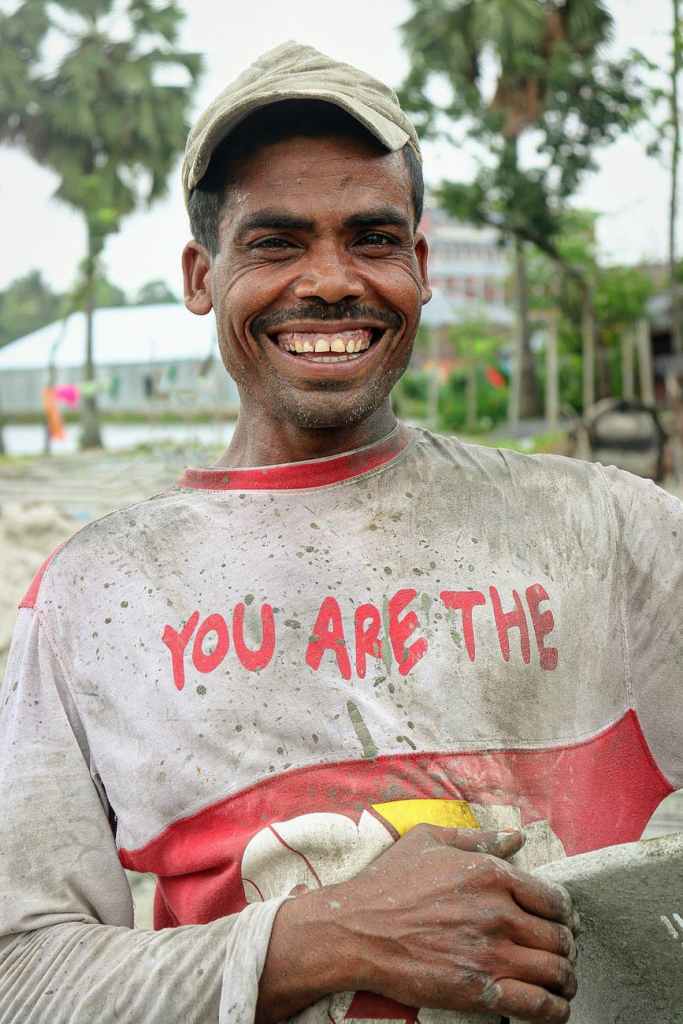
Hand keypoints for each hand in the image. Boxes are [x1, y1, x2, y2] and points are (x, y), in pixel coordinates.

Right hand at [331, 824, 577, 1022]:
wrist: (356, 930)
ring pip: (555, 971)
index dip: (562, 913)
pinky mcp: (479, 991)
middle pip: (559, 937)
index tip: (559, 921)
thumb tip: (516, 836)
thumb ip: (477, 837)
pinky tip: (554, 1007)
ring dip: (566, 979)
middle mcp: (498, 912)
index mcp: (490, 874)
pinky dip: (555, 1009)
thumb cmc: (389, 882)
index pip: (553, 898)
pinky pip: (538, 1005)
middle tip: (560, 953)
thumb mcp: (429, 841)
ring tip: (562, 982)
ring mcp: (490, 953)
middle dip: (566, 947)